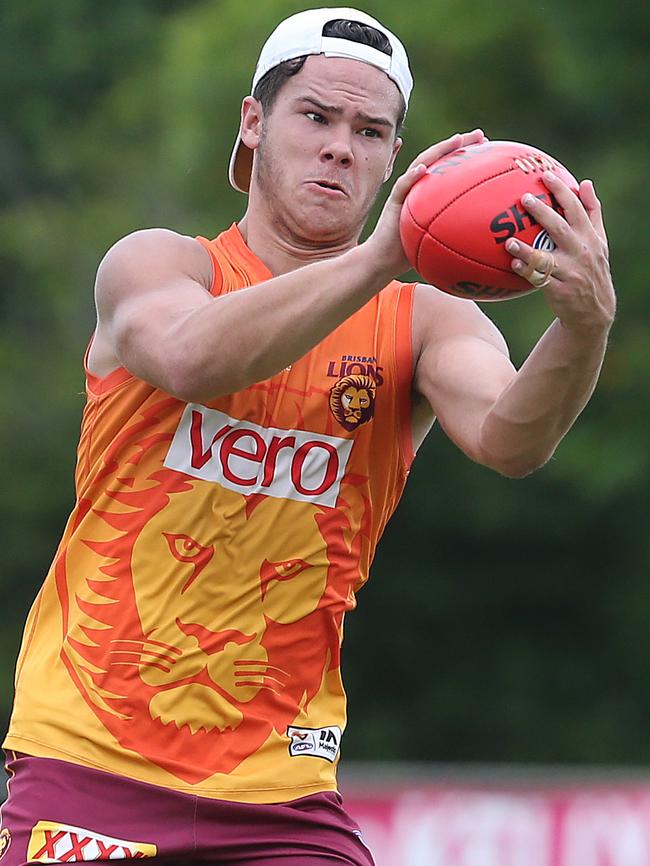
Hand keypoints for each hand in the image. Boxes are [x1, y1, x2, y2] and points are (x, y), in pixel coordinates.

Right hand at [365, 129, 488, 277]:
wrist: (383, 260)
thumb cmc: (409, 254)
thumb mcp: (437, 242)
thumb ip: (453, 235)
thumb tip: (482, 241)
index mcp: (428, 193)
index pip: (449, 168)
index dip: (467, 156)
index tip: (488, 147)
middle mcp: (417, 187)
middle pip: (439, 158)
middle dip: (459, 144)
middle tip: (480, 135)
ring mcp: (405, 192)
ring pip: (421, 164)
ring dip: (439, 151)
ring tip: (456, 140)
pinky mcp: (393, 202)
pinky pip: (402, 187)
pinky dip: (411, 177)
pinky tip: (422, 170)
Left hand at [506, 173, 615, 335]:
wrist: (594, 311)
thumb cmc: (591, 269)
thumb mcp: (599, 242)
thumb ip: (592, 212)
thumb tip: (585, 182)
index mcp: (590, 237)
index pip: (577, 209)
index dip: (562, 191)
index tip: (546, 175)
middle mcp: (581, 252)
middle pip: (560, 228)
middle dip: (543, 213)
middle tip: (524, 199)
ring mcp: (570, 272)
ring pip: (546, 258)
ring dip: (527, 249)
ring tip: (509, 241)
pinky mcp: (559, 291)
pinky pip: (539, 280)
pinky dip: (526, 271)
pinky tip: (512, 264)